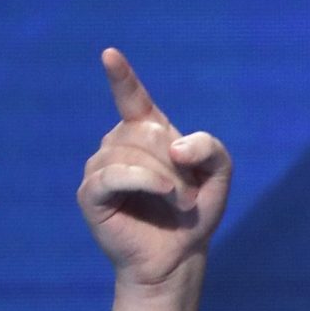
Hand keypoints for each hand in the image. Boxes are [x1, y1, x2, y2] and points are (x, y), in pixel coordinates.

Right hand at [77, 48, 231, 287]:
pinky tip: (162, 193)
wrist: (179, 255)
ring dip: (166, 179)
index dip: (121, 77)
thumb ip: (211, 147)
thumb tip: (174, 145)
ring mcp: (101, 167)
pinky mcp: (91, 193)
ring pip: (132, 153)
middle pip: (146, 132)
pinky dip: (144, 181)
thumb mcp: (219, 174)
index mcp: (146, 132)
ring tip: (176, 201)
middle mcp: (118, 144)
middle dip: (177, 163)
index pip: (132, 99)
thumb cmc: (195, 212)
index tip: (109, 55)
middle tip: (187, 193)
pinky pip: (114, 174)